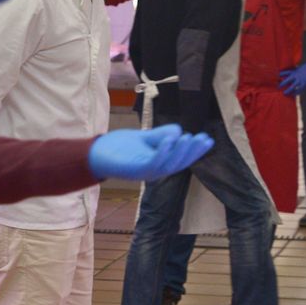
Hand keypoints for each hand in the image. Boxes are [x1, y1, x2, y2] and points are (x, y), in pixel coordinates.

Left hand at [88, 124, 214, 180]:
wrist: (96, 153)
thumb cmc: (120, 147)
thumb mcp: (146, 138)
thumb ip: (162, 135)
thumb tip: (179, 132)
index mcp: (160, 164)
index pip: (182, 159)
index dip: (196, 151)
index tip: (208, 140)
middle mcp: (155, 171)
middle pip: (178, 164)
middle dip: (192, 152)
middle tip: (203, 139)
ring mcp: (145, 173)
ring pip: (168, 165)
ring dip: (180, 151)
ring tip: (188, 138)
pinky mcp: (135, 171)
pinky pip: (153, 163)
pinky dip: (163, 152)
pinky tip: (170, 140)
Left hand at [278, 61, 305, 95]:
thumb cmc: (305, 68)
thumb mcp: (297, 69)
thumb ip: (293, 72)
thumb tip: (288, 74)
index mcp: (294, 71)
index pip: (285, 73)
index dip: (280, 75)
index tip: (275, 77)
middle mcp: (296, 75)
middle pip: (287, 80)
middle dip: (282, 84)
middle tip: (278, 87)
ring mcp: (300, 80)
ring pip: (293, 86)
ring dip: (288, 90)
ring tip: (284, 93)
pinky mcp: (305, 83)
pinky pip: (299, 89)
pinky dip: (296, 92)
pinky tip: (293, 95)